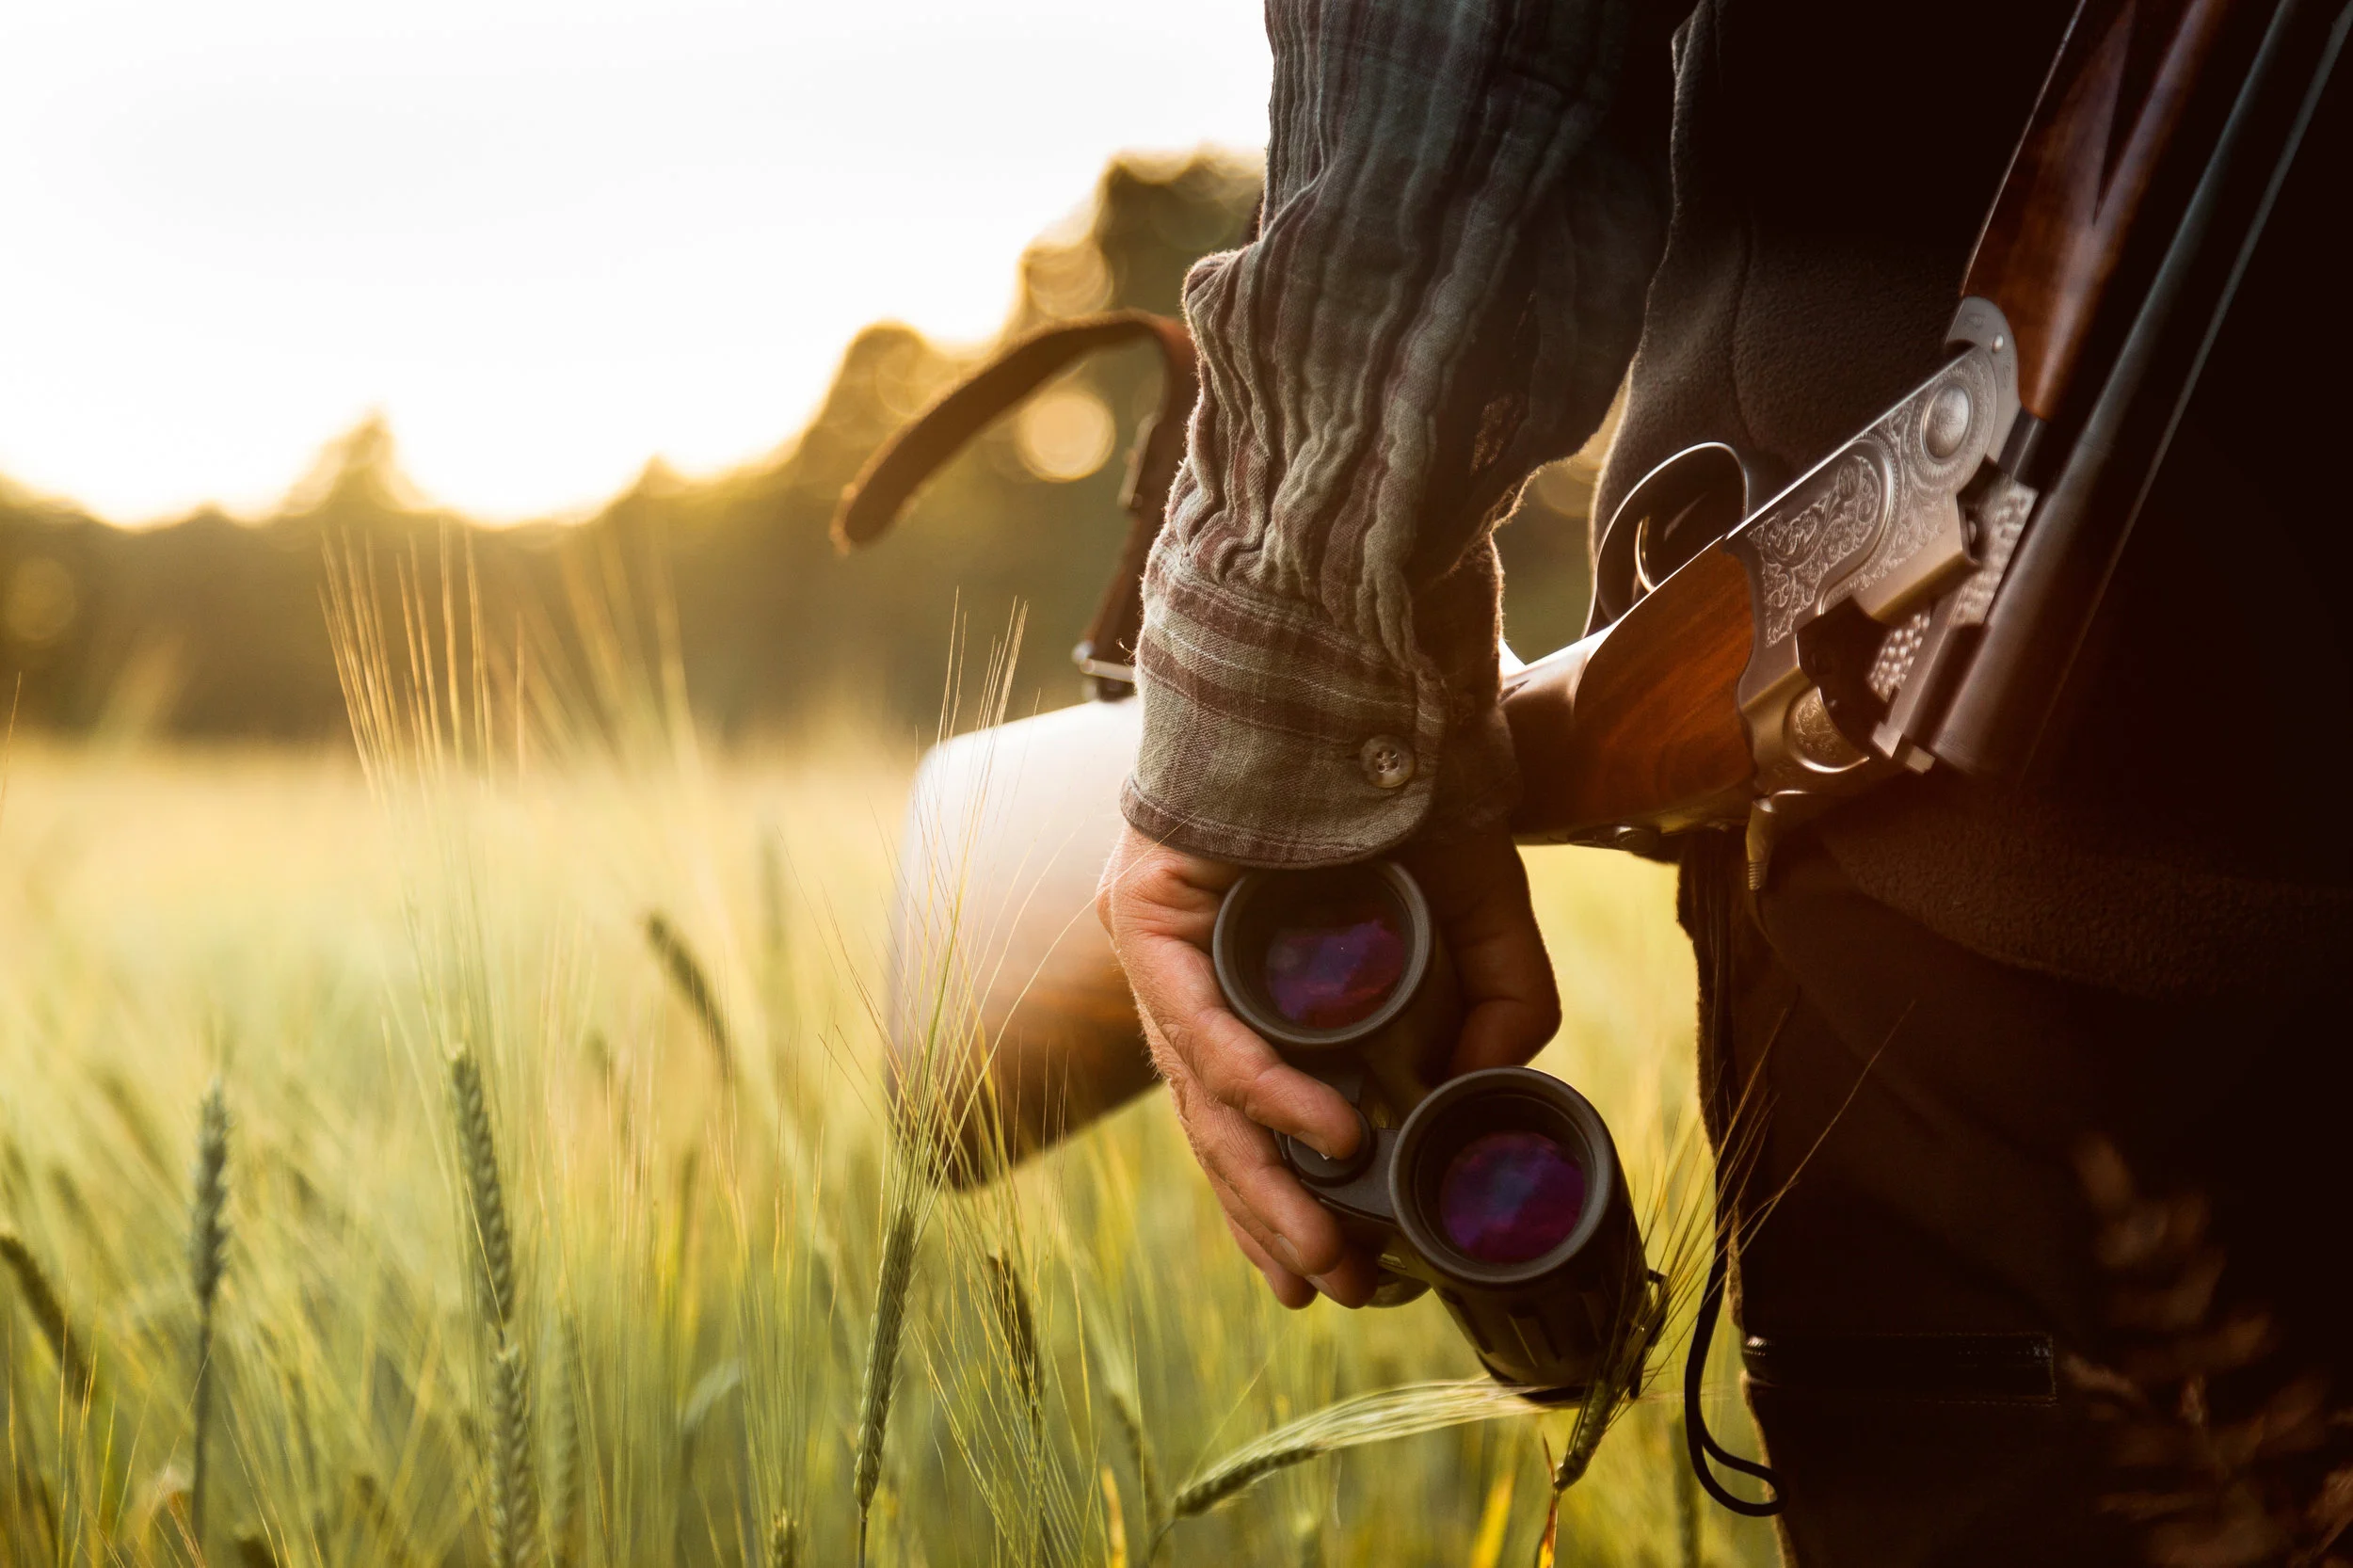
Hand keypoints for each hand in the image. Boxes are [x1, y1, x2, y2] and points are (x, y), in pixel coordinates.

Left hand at [1096, 821, 1559, 1308]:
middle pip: (1215, 1120)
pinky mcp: (1144, 906)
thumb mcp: (1480, 914)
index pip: (1247, 1116)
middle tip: (1335, 1286)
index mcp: (1251, 984)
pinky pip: (1195, 1014)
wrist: (1373, 669)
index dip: (1282, 1202)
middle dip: (1275, 1216)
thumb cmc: (1414, 792)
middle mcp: (1193, 970)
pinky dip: (1261, 1081)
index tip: (1336, 1274)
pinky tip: (1330, 1130)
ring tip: (1332, 1246)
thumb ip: (1496, 1003)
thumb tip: (1470, 1095)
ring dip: (1266, 1176)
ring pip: (1197, 1087)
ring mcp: (1161, 941)